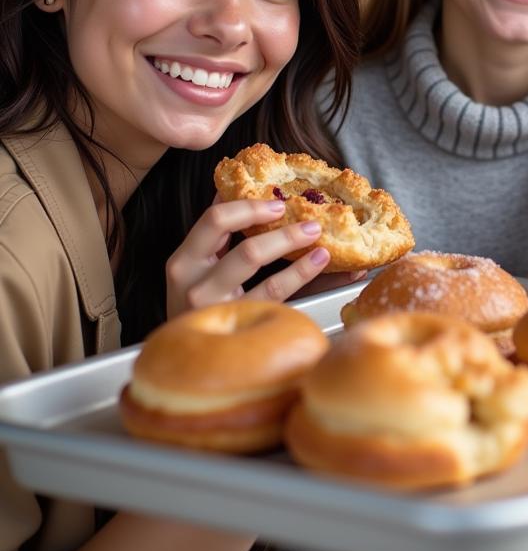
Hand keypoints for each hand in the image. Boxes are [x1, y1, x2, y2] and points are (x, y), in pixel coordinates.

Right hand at [165, 196, 352, 316]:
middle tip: (307, 218)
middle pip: (242, 246)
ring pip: (258, 267)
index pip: (214, 220)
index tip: (277, 201)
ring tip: (317, 237)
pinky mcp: (236, 323)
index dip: (249, 206)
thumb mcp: (201, 268)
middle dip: (283, 231)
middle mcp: (194, 284)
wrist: (185, 364)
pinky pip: (274, 294)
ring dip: (292, 245)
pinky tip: (319, 263)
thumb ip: (221, 232)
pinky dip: (303, 274)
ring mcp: (215, 308)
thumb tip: (240, 187)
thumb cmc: (200, 306)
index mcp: (185, 261)